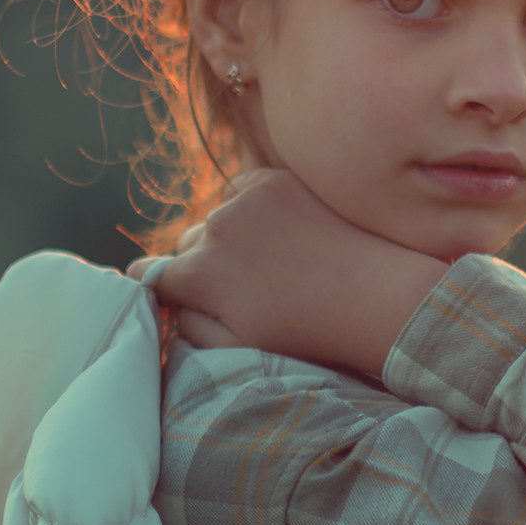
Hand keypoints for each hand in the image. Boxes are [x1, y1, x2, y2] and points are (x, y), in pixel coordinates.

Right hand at [126, 169, 446, 380]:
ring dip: (229, 236)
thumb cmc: (305, 332)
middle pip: (187, 246)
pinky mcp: (274, 180)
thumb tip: (156, 291)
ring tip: (268, 263)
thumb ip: (186, 321)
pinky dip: (252, 209)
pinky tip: (281, 234)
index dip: (165, 288)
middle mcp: (215, 229)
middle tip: (241, 288)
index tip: (176, 294)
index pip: (152, 275)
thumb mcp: (236, 344)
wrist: (373, 296)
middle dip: (202, 265)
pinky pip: (242, 192)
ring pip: (216, 218)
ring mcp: (245, 200)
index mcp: (200, 274)